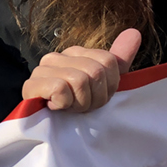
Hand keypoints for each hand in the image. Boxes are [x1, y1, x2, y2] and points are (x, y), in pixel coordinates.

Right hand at [21, 29, 142, 113]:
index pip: (108, 61)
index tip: (96, 98)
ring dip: (79, 103)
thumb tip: (135, 32)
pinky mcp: (31, 85)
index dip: (109, 87)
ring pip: (79, 80)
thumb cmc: (76, 108)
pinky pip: (60, 88)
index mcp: (76, 53)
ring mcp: (42, 69)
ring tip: (69, 108)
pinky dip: (63, 104)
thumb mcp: (103, 85)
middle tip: (82, 106)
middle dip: (94, 98)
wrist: (46, 134)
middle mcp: (58, 56)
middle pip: (96, 72)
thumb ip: (118, 60)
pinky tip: (56, 107)